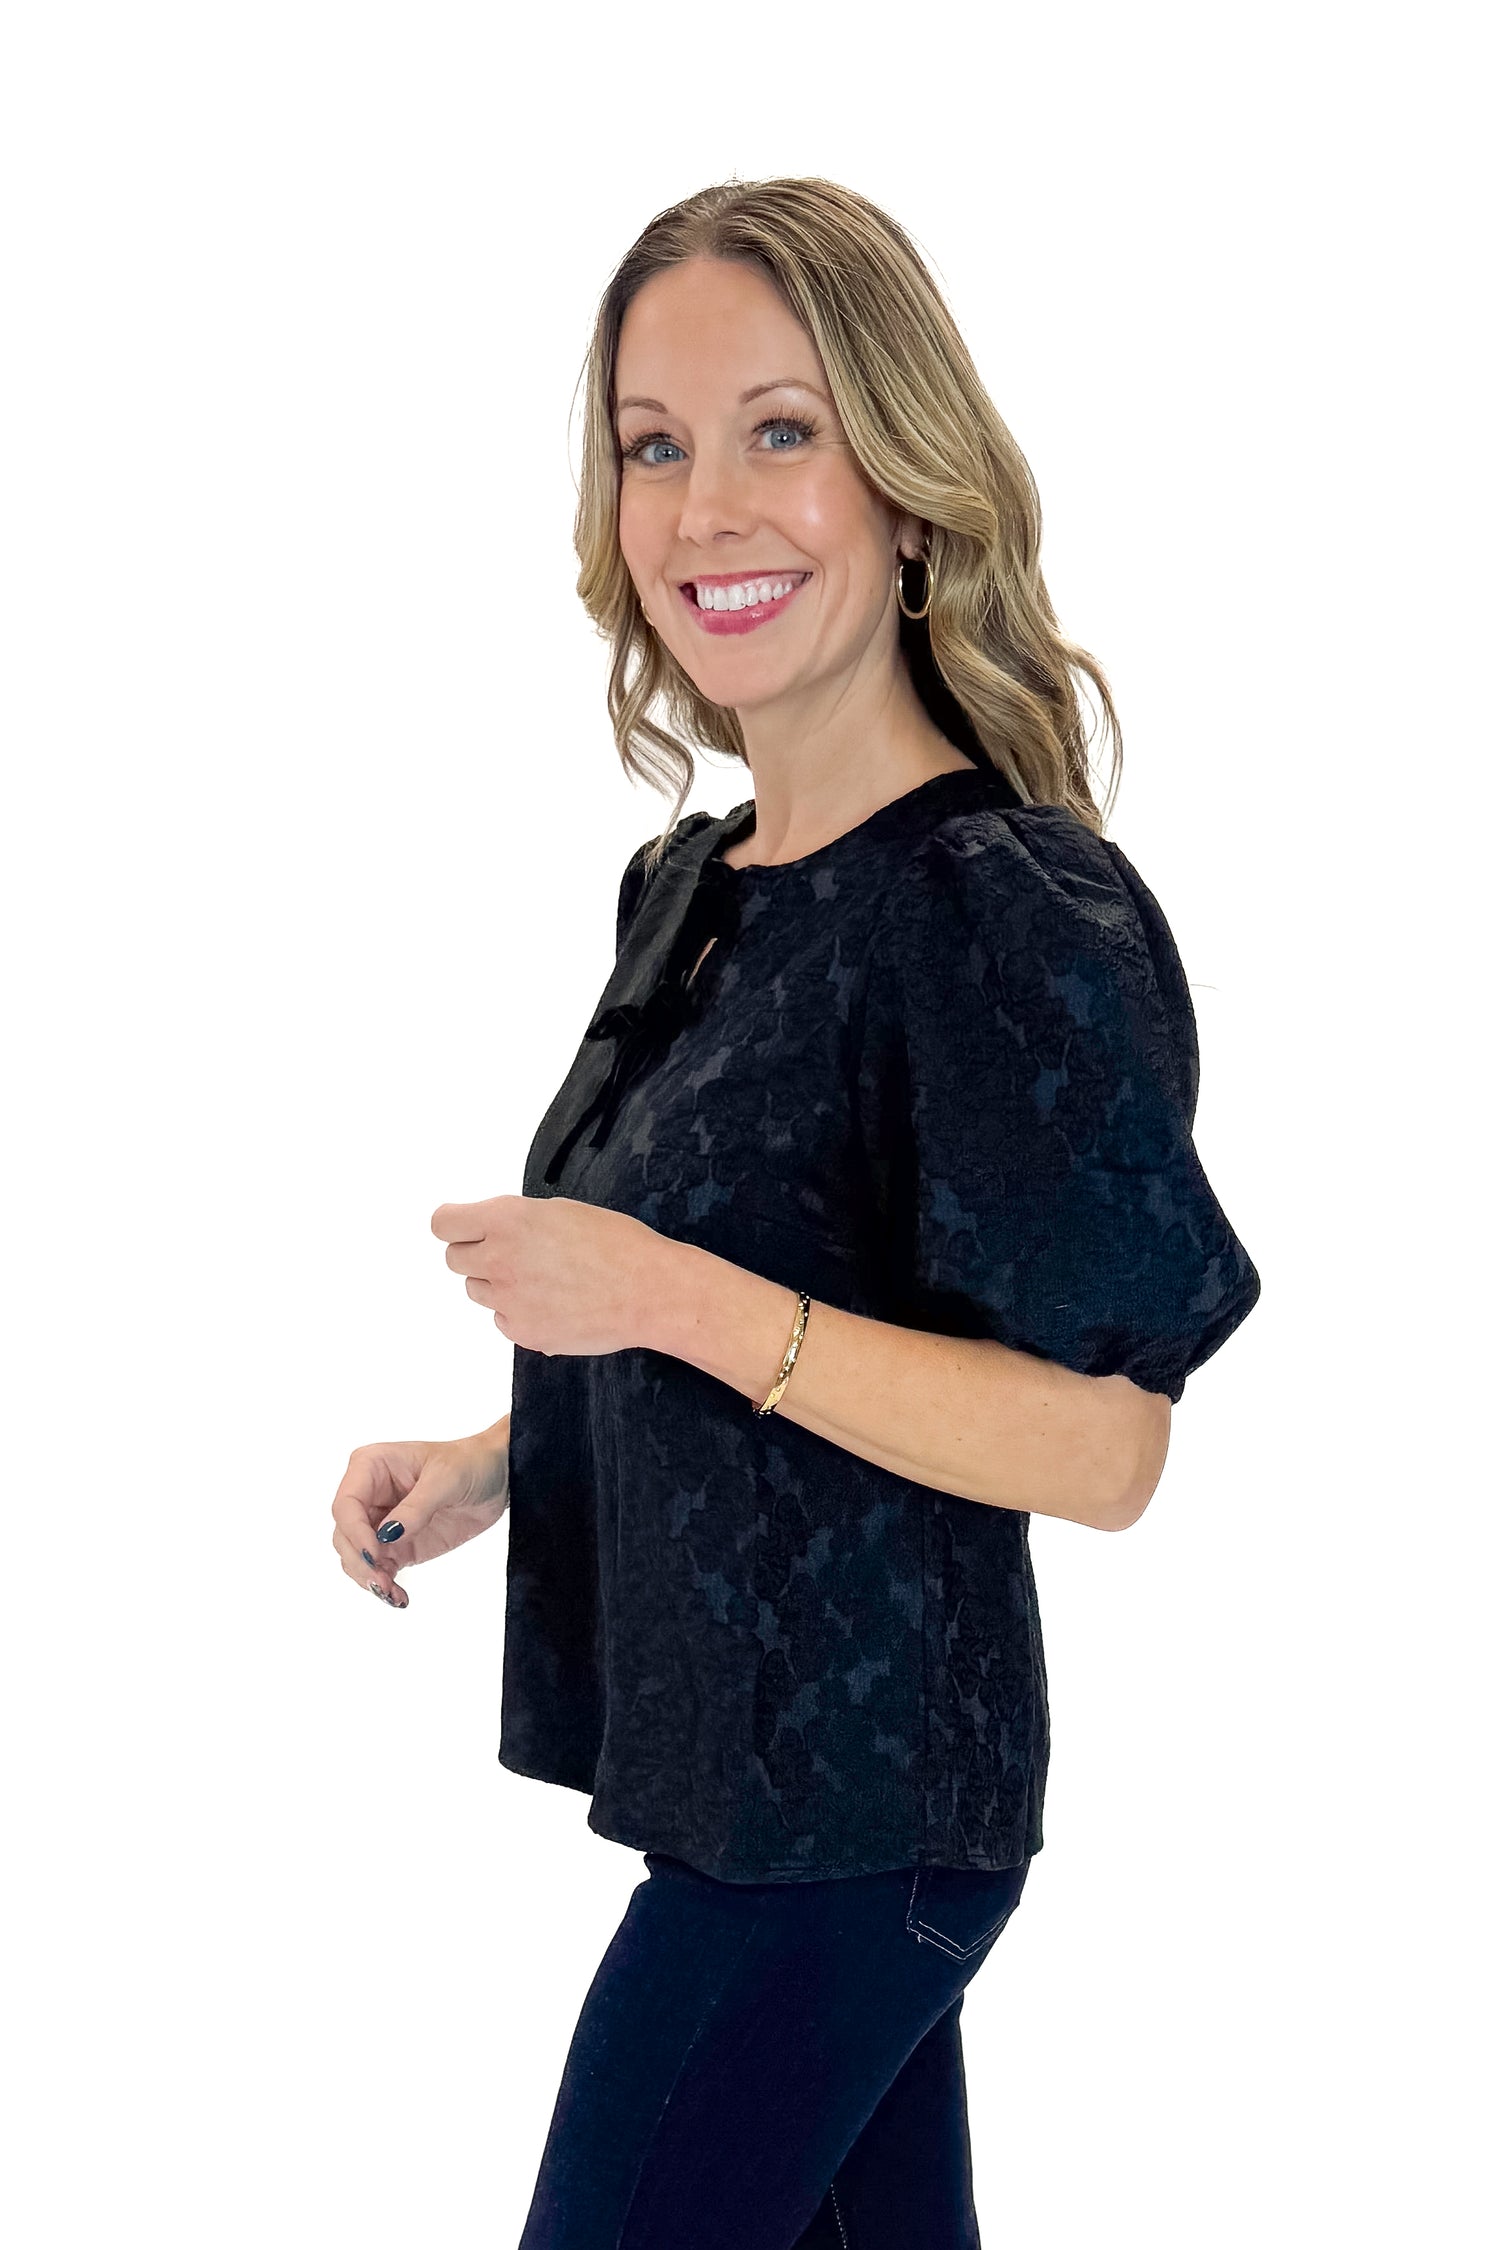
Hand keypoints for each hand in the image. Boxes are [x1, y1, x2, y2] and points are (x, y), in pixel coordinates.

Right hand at [331, 1421, 509, 1610]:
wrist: (496, 1477)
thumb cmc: (470, 1463)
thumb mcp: (446, 1479)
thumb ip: (416, 1508)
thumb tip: (386, 1536)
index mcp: (371, 1467)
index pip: (346, 1505)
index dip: (355, 1532)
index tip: (376, 1553)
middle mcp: (368, 1495)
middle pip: (345, 1535)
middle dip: (360, 1561)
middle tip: (383, 1581)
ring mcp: (380, 1522)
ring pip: (355, 1557)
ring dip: (369, 1578)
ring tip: (392, 1593)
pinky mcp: (396, 1546)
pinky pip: (378, 1570)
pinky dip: (384, 1586)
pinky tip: (399, 1597)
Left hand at [430, 1192, 676, 1356]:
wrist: (649, 1291)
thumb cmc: (615, 1243)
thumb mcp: (559, 1212)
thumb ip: (515, 1221)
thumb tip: (488, 1232)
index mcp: (507, 1219)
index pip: (442, 1223)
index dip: (454, 1225)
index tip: (464, 1228)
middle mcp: (499, 1258)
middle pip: (454, 1259)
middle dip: (476, 1254)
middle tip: (510, 1254)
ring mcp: (508, 1299)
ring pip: (476, 1290)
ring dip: (497, 1284)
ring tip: (542, 1279)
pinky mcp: (522, 1332)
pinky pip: (502, 1319)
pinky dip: (518, 1312)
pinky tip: (554, 1303)